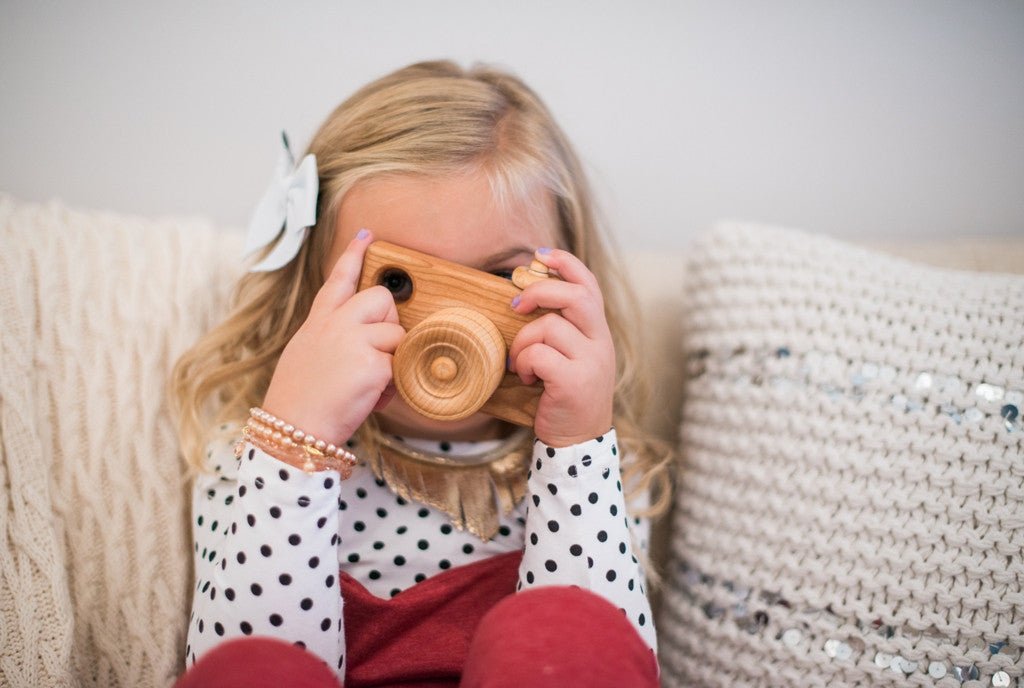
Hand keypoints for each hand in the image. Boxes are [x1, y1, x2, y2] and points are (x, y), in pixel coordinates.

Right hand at [262, 230, 404, 445]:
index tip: (367, 236)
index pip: (338, 280)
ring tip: (368, 383)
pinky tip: (371, 400)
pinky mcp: (372, 363)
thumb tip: (365, 336)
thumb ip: (333, 336)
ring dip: (391, 361)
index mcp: (318, 322)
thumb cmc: (300, 400)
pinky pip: (400, 366)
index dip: (353, 256)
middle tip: (378, 350)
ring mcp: (354, 340)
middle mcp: (335, 324)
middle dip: (389, 322)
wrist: (293, 429)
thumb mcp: (307, 355)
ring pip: (396, 334)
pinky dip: (392, 387)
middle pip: (381, 299)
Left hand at [508, 248, 614, 446]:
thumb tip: (526, 296)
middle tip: (517, 304)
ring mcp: (590, 361)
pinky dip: (526, 363)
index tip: (540, 254)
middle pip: (575, 296)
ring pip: (548, 327)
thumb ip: (561, 331)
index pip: (589, 284)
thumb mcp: (571, 358)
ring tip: (522, 363)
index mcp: (598, 333)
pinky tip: (529, 378)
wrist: (578, 441)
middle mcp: (600, 343)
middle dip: (540, 291)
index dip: (566, 263)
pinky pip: (540, 354)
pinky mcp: (574, 381)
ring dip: (524, 343)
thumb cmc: (565, 397)